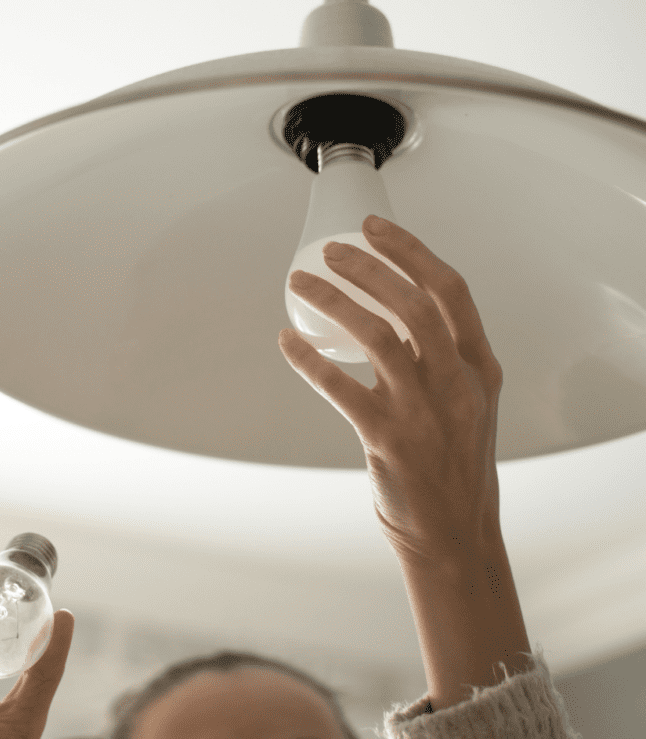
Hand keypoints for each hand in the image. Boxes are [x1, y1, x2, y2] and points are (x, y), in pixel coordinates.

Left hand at [278, 216, 504, 566]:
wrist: (455, 536)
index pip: (450, 291)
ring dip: (333, 302)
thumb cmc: (456, 466)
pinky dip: (309, 360)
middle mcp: (457, 384)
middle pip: (413, 304)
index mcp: (478, 369)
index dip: (411, 251)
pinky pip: (340, 388)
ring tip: (301, 282)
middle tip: (332, 251)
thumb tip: (394, 316)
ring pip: (376, 337)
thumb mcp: (469, 405)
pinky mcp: (389, 440)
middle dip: (369, 268)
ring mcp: (424, 413)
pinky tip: (287, 342)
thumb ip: (442, 360)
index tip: (375, 228)